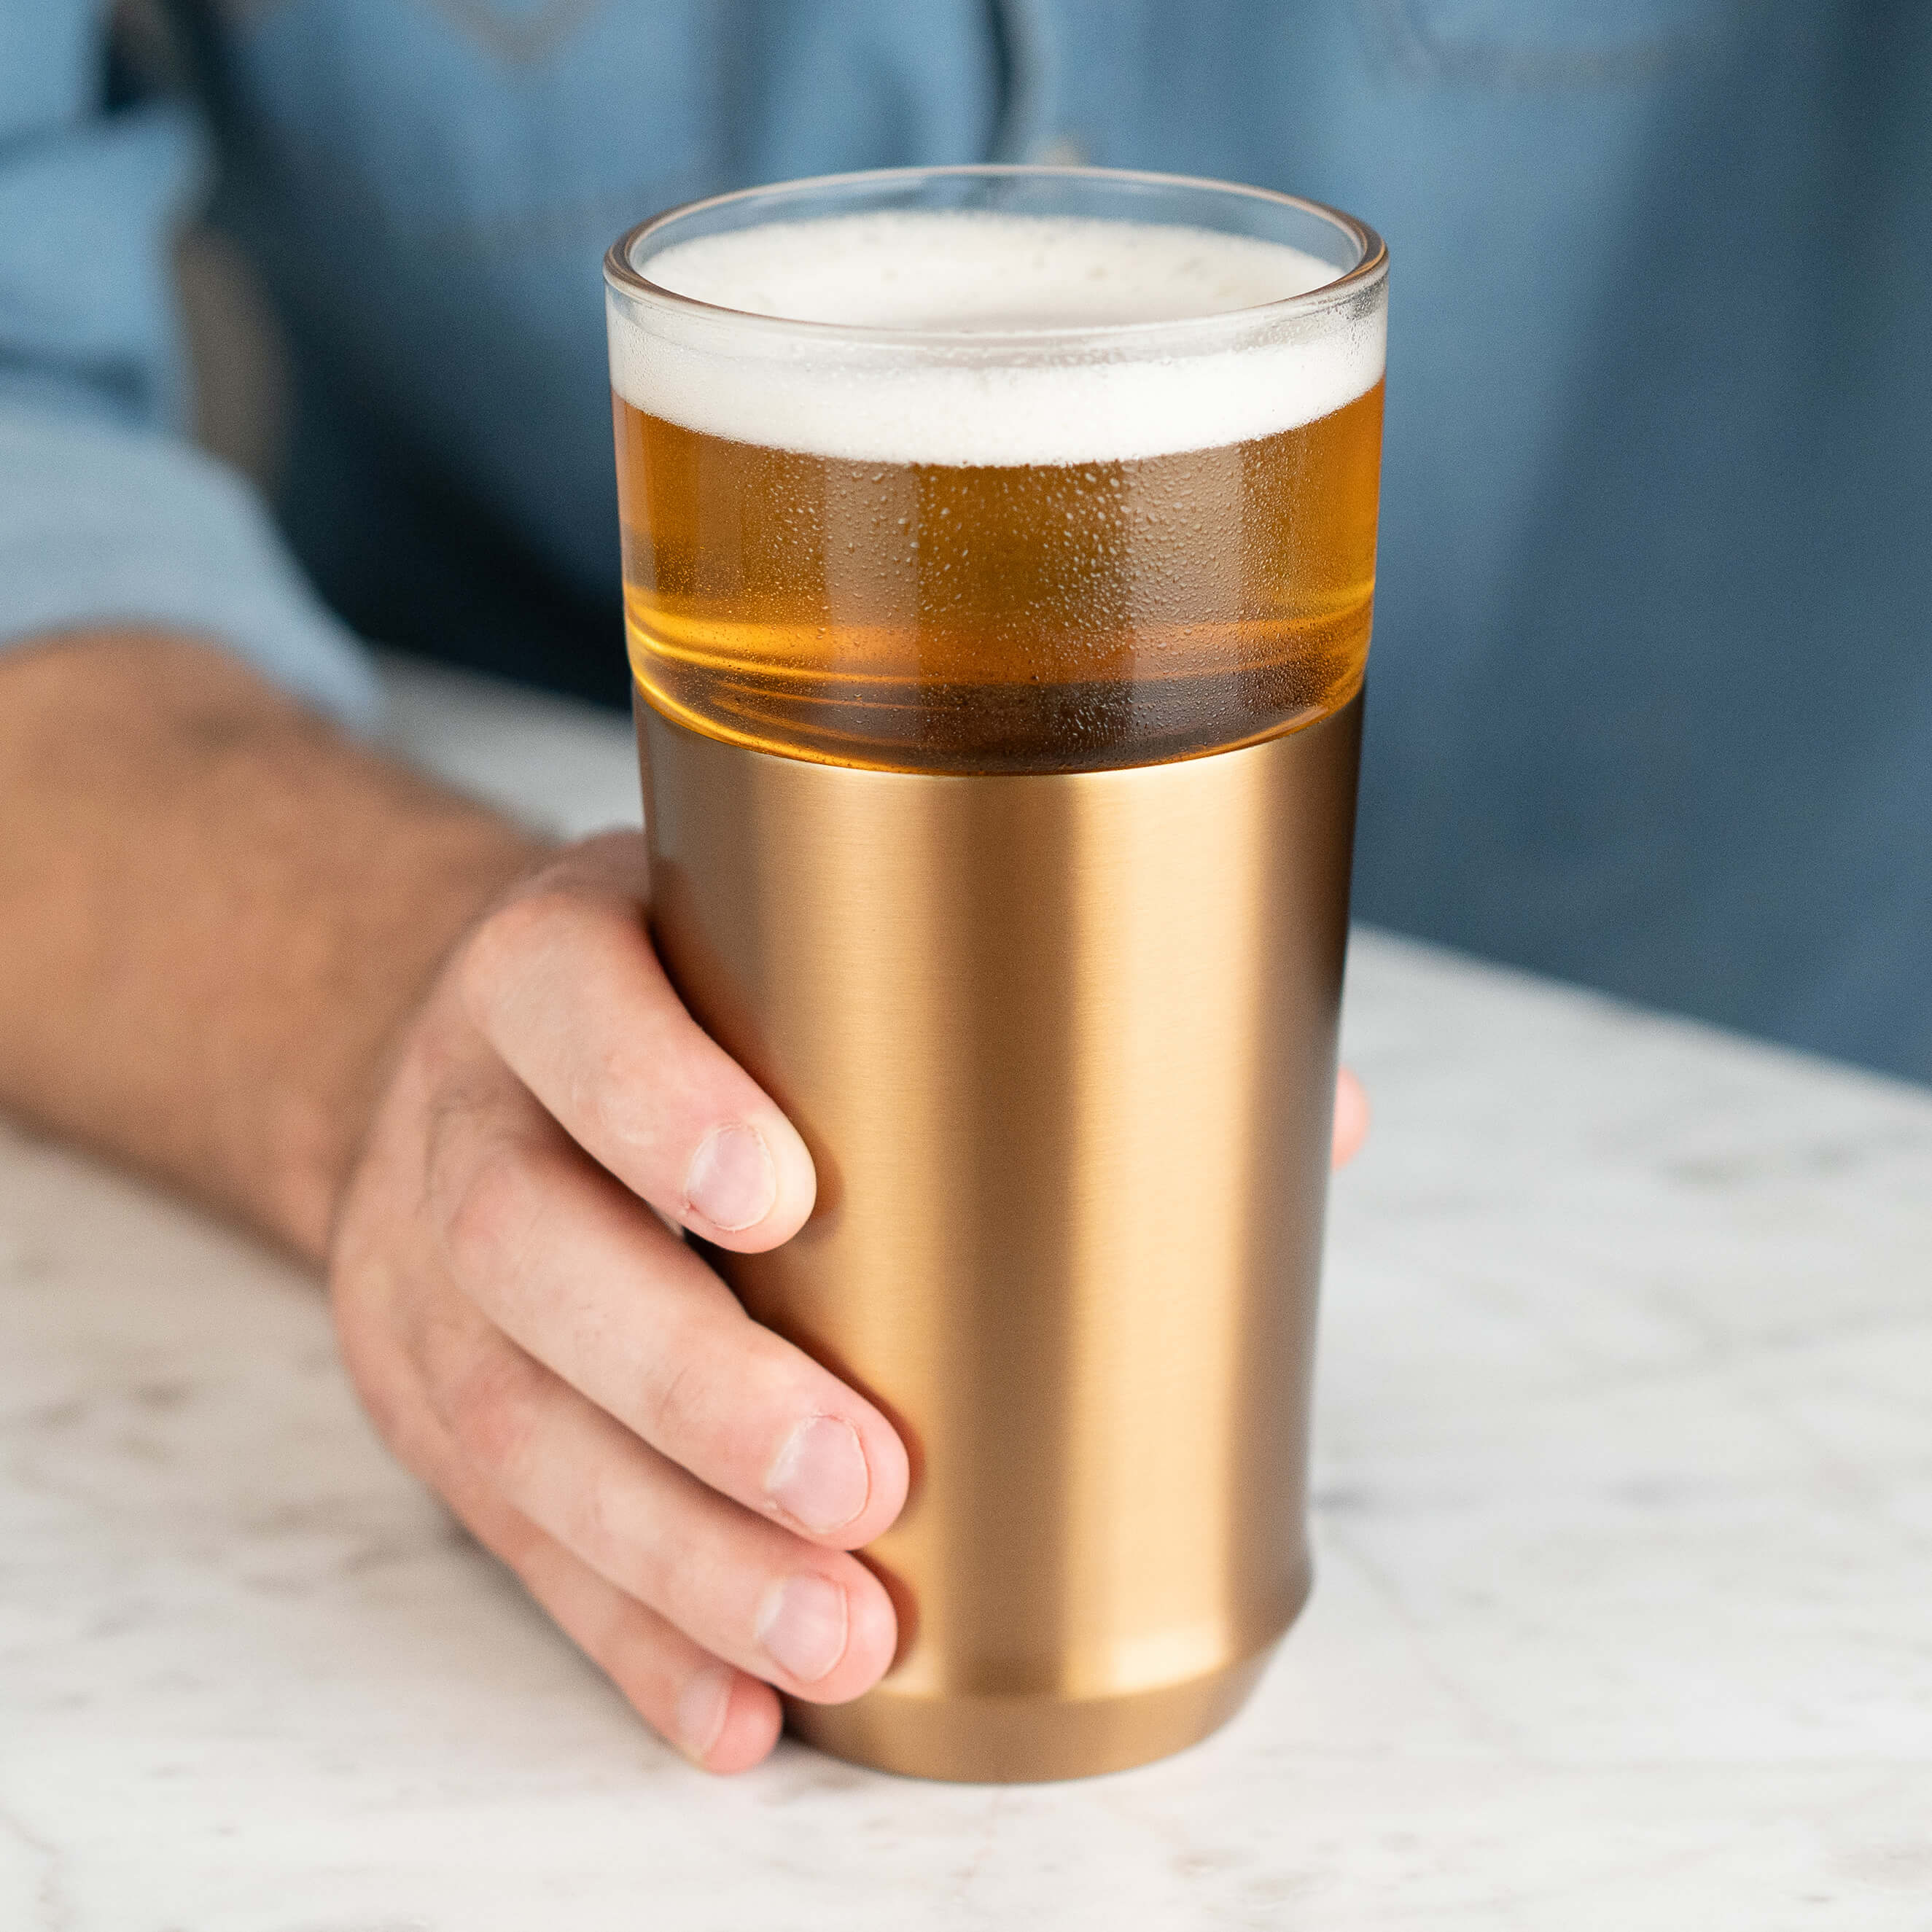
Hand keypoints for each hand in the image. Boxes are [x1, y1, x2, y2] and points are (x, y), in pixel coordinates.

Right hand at [328, 830, 1372, 1775]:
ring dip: (673, 1553)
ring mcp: (424, 1268)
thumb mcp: (787, 943)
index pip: (565, 1001)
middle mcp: (471, 1111)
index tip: (788, 1199)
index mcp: (561, 961)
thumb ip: (1030, 1005)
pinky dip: (627, 1634)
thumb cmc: (693, 1006)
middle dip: (690, 1381)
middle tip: (864, 1478)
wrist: (481, 1069)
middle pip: (522, 1246)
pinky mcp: (430, 1400)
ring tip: (842, 1632)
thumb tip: (1316, 1111)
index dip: (653, 1098)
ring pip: (508, 1423)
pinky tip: (739, 1707)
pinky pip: (508, 1536)